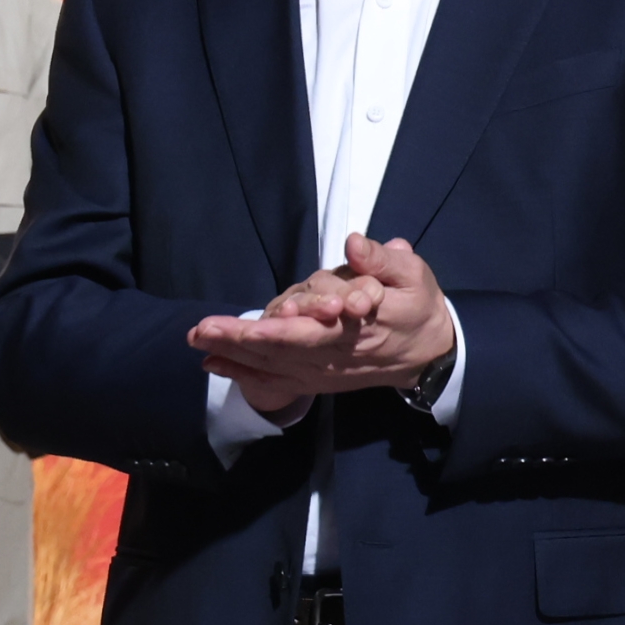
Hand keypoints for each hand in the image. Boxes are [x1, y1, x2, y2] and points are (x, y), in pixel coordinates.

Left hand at [187, 234, 456, 415]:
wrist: (428, 353)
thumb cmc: (416, 305)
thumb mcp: (413, 273)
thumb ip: (384, 259)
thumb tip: (355, 244)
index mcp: (362, 325)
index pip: (319, 328)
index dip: (289, 326)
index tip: (262, 320)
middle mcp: (336, 353)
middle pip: (283, 348)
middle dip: (242, 340)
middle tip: (204, 329)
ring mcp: (323, 370)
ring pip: (272, 365)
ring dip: (232, 353)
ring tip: (197, 338)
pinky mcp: (314, 379)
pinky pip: (274, 380)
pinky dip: (242, 373)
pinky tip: (211, 363)